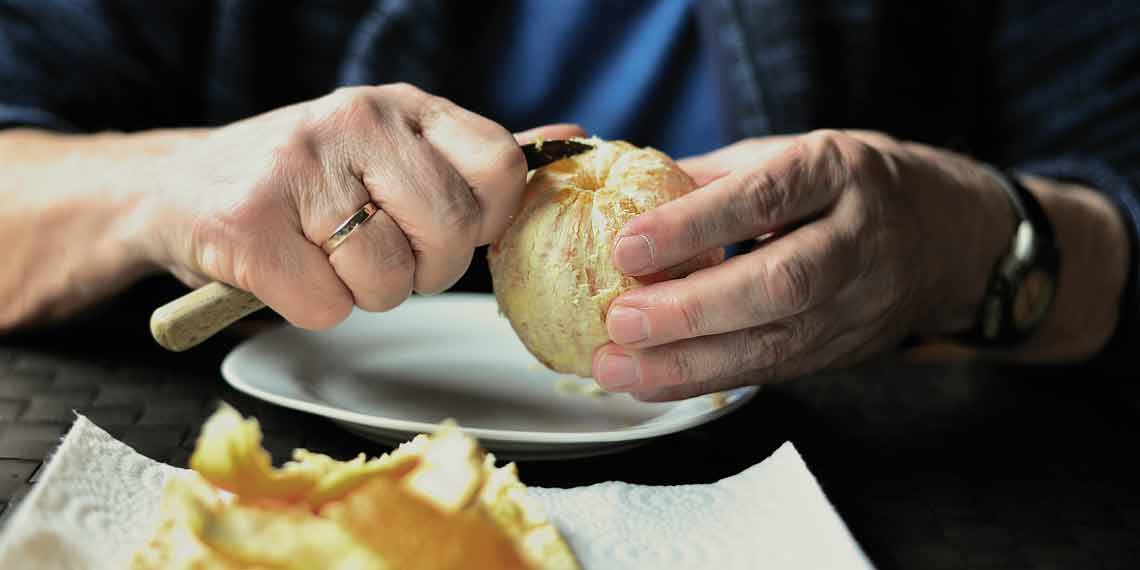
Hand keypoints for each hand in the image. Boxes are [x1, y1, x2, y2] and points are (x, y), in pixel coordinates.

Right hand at [133, 83, 582, 328]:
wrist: (179, 188)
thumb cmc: (305, 184)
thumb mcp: (393, 153)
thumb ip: (476, 159)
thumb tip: (574, 142)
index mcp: (402, 106)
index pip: (501, 167)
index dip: (481, 220)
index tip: (438, 228)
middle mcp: (354, 119)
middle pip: (450, 234)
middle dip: (421, 269)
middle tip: (377, 253)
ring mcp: (297, 166)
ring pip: (388, 280)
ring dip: (361, 293)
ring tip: (322, 256)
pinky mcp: (247, 222)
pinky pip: (326, 306)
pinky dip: (310, 308)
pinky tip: (284, 270)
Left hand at [592, 129, 1015, 399]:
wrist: (951, 236)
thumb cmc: (852, 185)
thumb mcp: (796, 153)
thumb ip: (717, 176)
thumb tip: (628, 193)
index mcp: (838, 171)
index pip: (764, 198)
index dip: (693, 225)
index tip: (626, 247)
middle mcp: (857, 238)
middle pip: (778, 282)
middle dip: (692, 310)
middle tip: (620, 321)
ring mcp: (860, 302)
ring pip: (777, 341)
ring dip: (689, 363)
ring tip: (618, 368)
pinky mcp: (848, 349)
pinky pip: (775, 371)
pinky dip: (709, 381)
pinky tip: (653, 383)